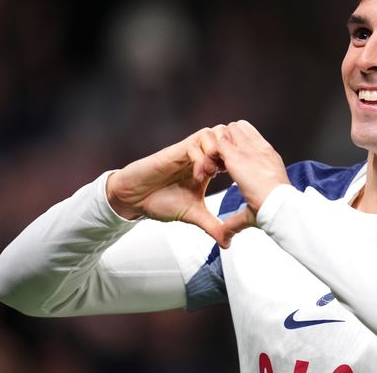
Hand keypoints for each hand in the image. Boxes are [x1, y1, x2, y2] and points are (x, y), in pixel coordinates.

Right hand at [106, 126, 233, 246]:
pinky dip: (200, 159)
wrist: (134, 199)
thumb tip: (228, 243)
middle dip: (232, 151)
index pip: (233, 150)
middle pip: (226, 135)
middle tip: (230, 173)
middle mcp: (199, 155)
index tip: (242, 181)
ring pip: (212, 134)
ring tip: (214, 174)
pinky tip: (198, 177)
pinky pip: (194, 145)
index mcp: (207, 166)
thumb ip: (212, 226)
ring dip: (217, 152)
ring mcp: (187, 151)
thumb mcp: (193, 215)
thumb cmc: (161, 201)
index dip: (241, 161)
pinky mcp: (173, 152)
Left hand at [217, 120, 290, 235]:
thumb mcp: (253, 211)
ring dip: (217, 146)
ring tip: (212, 167)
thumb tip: (225, 238)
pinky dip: (209, 154)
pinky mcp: (236, 156)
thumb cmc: (275, 212)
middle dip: (225, 142)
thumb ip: (236, 220)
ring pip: (228, 130)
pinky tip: (207, 171)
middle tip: (218, 165)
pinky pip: (217, 143)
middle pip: (238, 128)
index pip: (250, 138)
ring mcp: (249, 150)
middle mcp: (261, 149)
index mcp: (269, 158)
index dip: (236, 148)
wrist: (280, 208)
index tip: (228, 167)